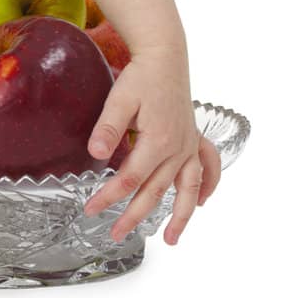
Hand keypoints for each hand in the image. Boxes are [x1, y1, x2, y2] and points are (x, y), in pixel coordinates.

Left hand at [82, 48, 220, 245]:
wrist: (165, 58)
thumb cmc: (141, 77)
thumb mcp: (119, 98)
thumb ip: (108, 127)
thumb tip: (96, 154)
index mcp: (157, 142)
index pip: (128, 179)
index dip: (108, 197)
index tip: (90, 209)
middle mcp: (178, 149)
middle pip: (155, 192)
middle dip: (134, 216)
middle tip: (115, 235)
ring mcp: (189, 146)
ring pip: (187, 189)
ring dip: (180, 216)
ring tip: (172, 239)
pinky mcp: (194, 139)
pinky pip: (207, 168)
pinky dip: (207, 186)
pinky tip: (202, 202)